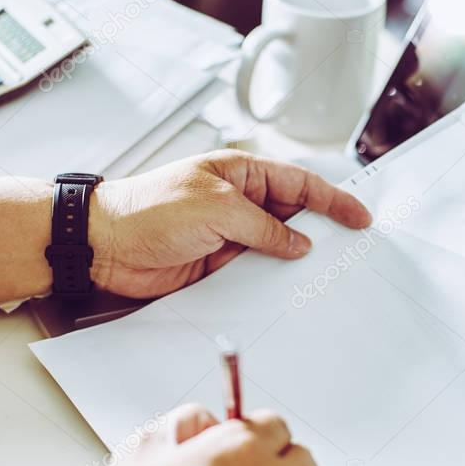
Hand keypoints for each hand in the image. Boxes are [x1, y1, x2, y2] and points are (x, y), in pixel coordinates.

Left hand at [88, 150, 371, 297]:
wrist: (106, 245)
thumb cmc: (148, 208)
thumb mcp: (216, 208)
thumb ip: (263, 227)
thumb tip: (297, 243)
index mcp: (240, 173)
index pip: (298, 184)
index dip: (332, 200)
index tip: (358, 215)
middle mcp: (237, 202)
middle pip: (292, 217)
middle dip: (321, 232)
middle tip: (350, 249)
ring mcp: (229, 235)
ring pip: (276, 249)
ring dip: (295, 262)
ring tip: (324, 276)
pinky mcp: (218, 265)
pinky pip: (255, 273)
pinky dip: (271, 282)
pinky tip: (287, 291)